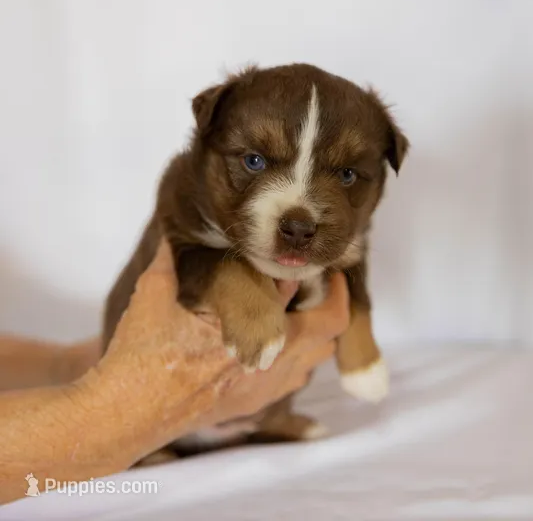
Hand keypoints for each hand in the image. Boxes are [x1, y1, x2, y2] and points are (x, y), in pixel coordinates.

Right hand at [91, 238, 348, 460]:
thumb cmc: (140, 351)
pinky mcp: (253, 405)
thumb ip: (171, 257)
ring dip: (317, 329)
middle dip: (333, 300)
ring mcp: (263, 386)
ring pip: (317, 357)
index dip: (313, 272)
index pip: (300, 292)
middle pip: (328, 328)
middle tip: (323, 280)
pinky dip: (300, 357)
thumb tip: (173, 228)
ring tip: (302, 306)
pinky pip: (296, 379)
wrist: (126, 413)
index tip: (312, 257)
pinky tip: (279, 340)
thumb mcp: (153, 292)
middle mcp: (266, 358)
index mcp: (247, 324)